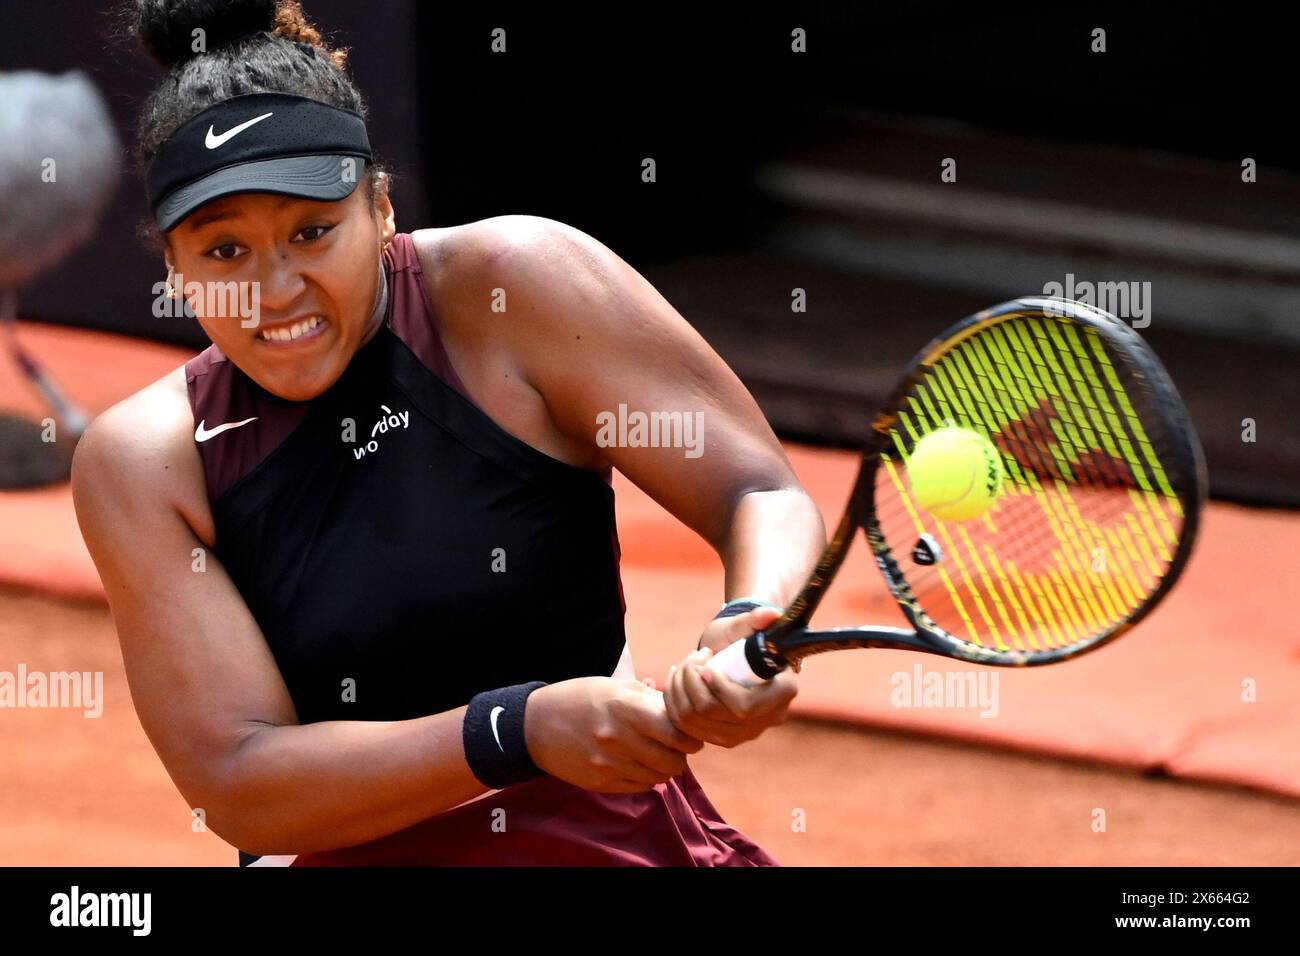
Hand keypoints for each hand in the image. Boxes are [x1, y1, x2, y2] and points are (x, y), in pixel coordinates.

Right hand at [523, 677, 704, 792]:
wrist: (535, 726)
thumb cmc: (579, 699)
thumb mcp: (614, 687)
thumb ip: (649, 698)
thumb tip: (679, 708)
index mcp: (625, 709)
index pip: (676, 732)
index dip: (689, 735)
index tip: (689, 734)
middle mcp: (618, 739)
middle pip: (672, 760)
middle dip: (681, 755)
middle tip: (677, 747)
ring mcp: (609, 764)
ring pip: (659, 777)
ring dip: (665, 768)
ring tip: (658, 755)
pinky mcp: (601, 782)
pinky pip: (641, 787)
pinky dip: (648, 778)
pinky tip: (640, 765)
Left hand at [662, 606, 798, 747]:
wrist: (737, 654)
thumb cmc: (743, 636)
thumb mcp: (746, 625)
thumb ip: (757, 618)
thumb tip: (770, 614)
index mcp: (783, 692)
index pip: (745, 707)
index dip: (719, 688)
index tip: (704, 666)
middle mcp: (768, 719)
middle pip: (715, 715)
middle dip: (693, 683)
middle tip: (694, 657)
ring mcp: (745, 733)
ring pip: (696, 722)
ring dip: (680, 690)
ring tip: (685, 665)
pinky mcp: (722, 738)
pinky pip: (687, 728)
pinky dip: (674, 702)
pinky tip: (675, 679)